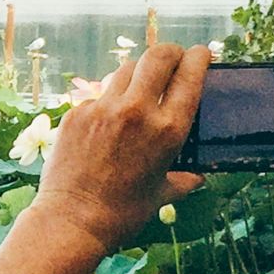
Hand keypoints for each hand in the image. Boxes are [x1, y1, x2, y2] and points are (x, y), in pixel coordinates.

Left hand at [33, 43, 209, 254]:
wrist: (72, 221)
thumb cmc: (123, 213)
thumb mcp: (162, 195)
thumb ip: (184, 180)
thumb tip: (198, 177)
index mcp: (167, 129)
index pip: (190, 75)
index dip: (198, 57)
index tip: (201, 54)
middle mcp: (137, 111)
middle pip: (158, 54)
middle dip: (171, 52)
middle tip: (173, 59)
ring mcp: (103, 108)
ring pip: (126, 68)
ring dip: (139, 72)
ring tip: (141, 87)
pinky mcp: (77, 113)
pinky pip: (99, 95)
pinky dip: (109, 101)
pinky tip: (109, 121)